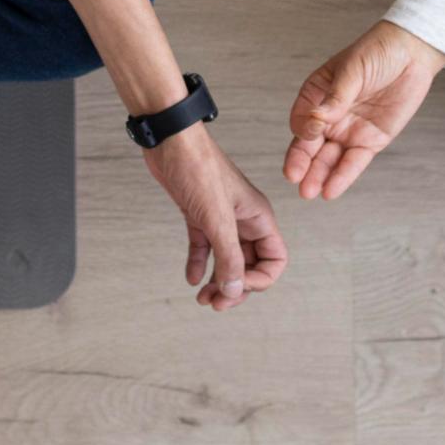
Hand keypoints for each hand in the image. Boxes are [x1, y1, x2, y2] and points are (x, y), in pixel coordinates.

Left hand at [141, 121, 288, 310]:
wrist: (170, 141)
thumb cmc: (198, 168)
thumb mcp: (216, 218)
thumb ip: (228, 256)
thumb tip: (235, 292)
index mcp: (259, 217)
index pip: (274, 259)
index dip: (258, 280)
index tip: (234, 285)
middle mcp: (245, 219)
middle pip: (250, 264)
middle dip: (235, 287)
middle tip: (214, 303)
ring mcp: (222, 217)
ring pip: (227, 259)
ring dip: (218, 281)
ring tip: (202, 298)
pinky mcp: (200, 214)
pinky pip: (205, 247)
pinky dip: (200, 264)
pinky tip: (191, 278)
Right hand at [284, 20, 444, 200]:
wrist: (412, 54)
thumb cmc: (377, 52)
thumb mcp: (353, 70)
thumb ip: (336, 97)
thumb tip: (317, 118)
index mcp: (317, 95)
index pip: (301, 119)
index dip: (303, 129)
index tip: (309, 133)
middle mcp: (330, 117)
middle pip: (310, 144)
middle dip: (301, 162)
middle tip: (294, 177)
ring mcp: (349, 130)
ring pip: (328, 158)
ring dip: (318, 175)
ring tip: (309, 191)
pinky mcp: (370, 141)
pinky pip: (353, 162)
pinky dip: (342, 176)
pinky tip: (331, 190)